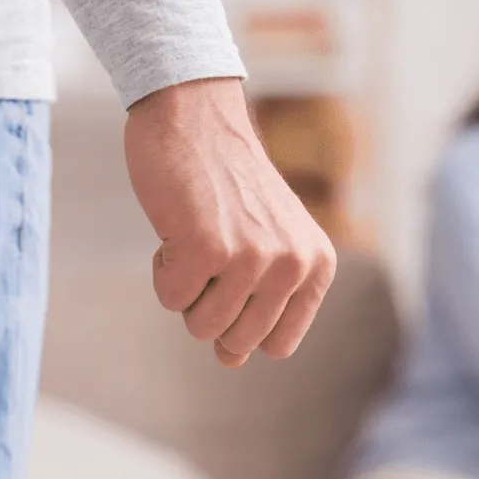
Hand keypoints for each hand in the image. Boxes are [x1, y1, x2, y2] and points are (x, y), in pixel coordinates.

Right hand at [124, 78, 336, 366]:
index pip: (277, 344)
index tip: (235, 278)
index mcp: (316, 266)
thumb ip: (262, 302)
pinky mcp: (207, 249)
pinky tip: (177, 226)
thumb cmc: (228, 183)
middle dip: (210, 308)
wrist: (197, 117)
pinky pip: (170, 299)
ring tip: (198, 235)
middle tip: (212, 251)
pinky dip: (162, 269)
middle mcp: (293, 264)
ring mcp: (252, 258)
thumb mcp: (269, 240)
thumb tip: (232, 361)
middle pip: (237, 342)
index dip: (243, 323)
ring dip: (186, 288)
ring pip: (201, 326)